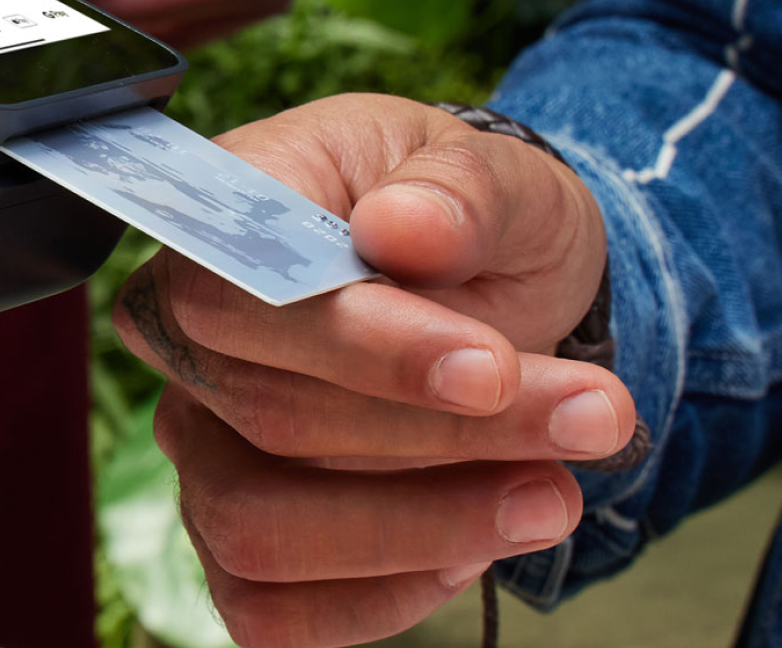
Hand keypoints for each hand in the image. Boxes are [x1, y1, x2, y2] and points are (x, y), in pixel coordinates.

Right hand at [113, 95, 628, 646]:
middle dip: (445, 436)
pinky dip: (380, 599)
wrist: (492, 287)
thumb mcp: (501, 177)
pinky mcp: (234, 538)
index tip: (491, 369)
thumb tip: (405, 224)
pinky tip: (474, 548)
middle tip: (593, 419)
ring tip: (552, 496)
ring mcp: (202, 445)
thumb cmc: (471, 218)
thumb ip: (461, 191)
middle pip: (271, 416)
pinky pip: (267, 611)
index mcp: (224, 218)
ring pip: (261, 527)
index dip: (360, 346)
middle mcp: (189, 339)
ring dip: (423, 527)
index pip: (235, 293)